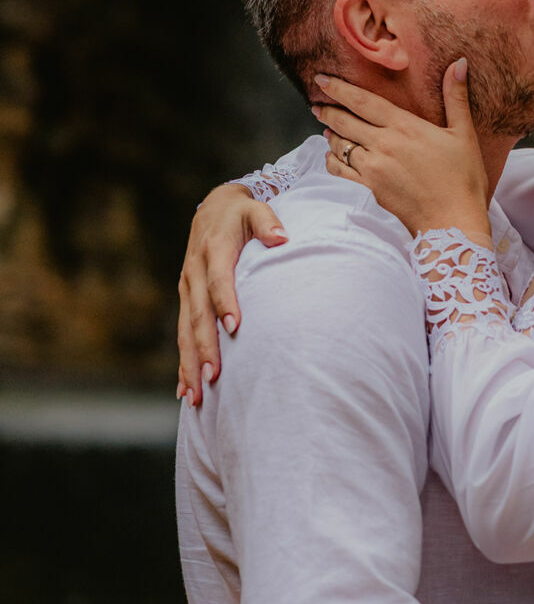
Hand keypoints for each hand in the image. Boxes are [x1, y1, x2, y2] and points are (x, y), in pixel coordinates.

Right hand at [177, 185, 287, 404]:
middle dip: (204, 347)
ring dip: (189, 363)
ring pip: (185, 330)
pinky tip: (185, 389)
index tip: (234, 328)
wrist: (214, 207)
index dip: (225, 302)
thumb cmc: (242, 213)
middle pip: (198, 314)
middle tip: (212, 376)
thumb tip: (282, 237)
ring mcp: (187, 288)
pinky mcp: (186, 299)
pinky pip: (182, 334)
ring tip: (195, 395)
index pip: (219, 280)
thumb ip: (268, 222)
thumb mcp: (256, 209)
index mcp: (215, 250)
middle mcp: (195, 272)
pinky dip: (183, 362)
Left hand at [313, 62, 491, 240]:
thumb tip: (459, 63)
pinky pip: (342, 170)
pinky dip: (332, 160)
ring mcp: (374, 168)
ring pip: (341, 145)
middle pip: (345, 121)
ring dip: (331, 133)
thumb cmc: (463, 179)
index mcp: (404, 127)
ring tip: (325, 126)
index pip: (362, 101)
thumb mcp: (464, 135)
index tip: (321, 79)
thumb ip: (456, 97)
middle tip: (317, 103)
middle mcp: (383, 145)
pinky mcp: (371, 189)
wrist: (453, 223)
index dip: (339, 88)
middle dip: (327, 110)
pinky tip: (331, 155)